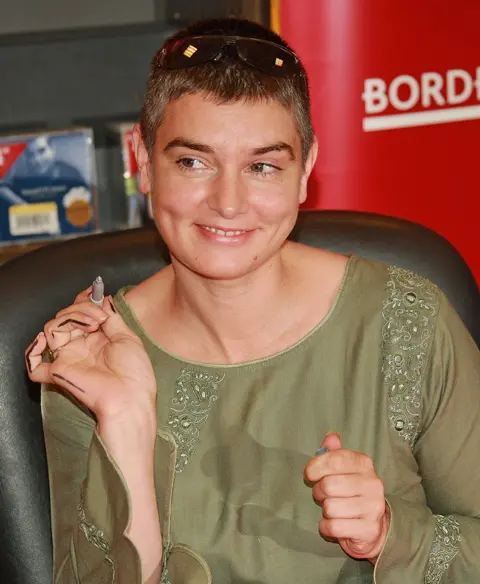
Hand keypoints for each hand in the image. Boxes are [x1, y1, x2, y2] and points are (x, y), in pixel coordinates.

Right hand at [25, 287, 156, 424]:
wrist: (132, 397)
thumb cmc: (135, 372)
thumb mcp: (128, 337)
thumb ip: (112, 318)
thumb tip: (103, 299)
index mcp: (97, 337)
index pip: (81, 312)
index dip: (84, 299)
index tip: (95, 290)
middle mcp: (80, 345)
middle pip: (66, 316)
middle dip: (82, 308)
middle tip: (100, 316)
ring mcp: (69, 357)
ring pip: (53, 327)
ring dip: (71, 317)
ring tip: (93, 324)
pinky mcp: (59, 372)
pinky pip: (35, 366)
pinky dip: (32, 353)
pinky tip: (45, 341)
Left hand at [304, 433, 389, 563]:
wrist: (374, 525)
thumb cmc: (352, 492)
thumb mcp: (345, 469)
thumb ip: (335, 453)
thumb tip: (331, 437)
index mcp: (364, 464)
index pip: (335, 459)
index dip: (315, 466)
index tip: (309, 474)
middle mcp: (372, 483)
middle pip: (328, 485)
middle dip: (318, 492)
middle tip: (322, 495)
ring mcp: (373, 507)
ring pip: (330, 507)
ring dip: (325, 511)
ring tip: (333, 510)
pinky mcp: (369, 529)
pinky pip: (333, 527)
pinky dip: (326, 527)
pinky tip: (334, 524)